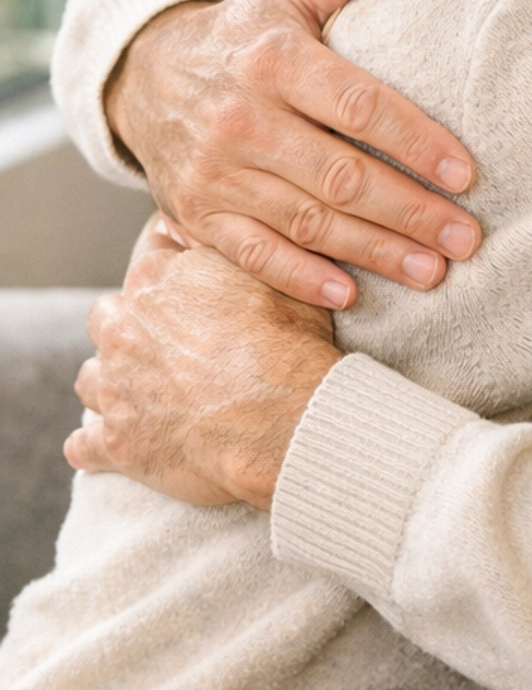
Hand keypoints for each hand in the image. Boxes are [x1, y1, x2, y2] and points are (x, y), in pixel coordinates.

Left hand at [65, 243, 339, 508]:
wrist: (285, 420)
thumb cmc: (289, 347)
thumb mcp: (274, 279)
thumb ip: (236, 259)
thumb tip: (232, 242)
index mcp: (157, 280)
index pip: (151, 256)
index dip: (173, 270)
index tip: (190, 287)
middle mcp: (123, 329)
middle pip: (107, 315)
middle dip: (130, 326)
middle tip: (169, 344)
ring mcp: (115, 387)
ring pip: (91, 378)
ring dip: (112, 384)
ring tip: (145, 396)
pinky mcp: (117, 442)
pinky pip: (84, 445)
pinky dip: (96, 446)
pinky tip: (113, 446)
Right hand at [105, 0, 481, 308]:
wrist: (147, 76)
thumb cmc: (245, 36)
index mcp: (273, 61)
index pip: (359, 106)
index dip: (416, 141)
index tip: (468, 173)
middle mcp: (242, 120)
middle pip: (341, 176)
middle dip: (411, 211)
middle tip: (469, 238)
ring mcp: (215, 173)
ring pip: (307, 222)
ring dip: (374, 252)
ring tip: (435, 271)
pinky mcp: (197, 215)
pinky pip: (254, 255)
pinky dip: (301, 279)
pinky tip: (351, 294)